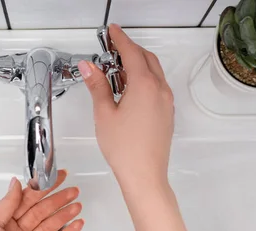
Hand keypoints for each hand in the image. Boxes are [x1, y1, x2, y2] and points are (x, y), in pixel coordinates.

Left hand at [0, 170, 83, 230]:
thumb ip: (5, 204)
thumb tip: (14, 185)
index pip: (24, 200)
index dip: (41, 188)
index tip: (54, 178)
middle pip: (39, 211)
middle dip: (57, 200)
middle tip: (72, 191)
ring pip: (49, 226)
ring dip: (64, 214)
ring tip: (78, 205)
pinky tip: (76, 225)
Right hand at [78, 24, 173, 189]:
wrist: (145, 175)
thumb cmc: (125, 149)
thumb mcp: (104, 114)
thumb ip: (97, 86)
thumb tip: (89, 67)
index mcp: (144, 86)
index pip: (132, 53)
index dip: (120, 39)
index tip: (112, 31)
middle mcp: (160, 90)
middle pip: (146, 59)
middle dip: (130, 50)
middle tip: (113, 47)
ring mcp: (166, 102)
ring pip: (154, 73)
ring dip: (138, 65)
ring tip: (117, 69)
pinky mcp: (167, 114)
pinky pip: (157, 87)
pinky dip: (145, 79)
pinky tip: (130, 89)